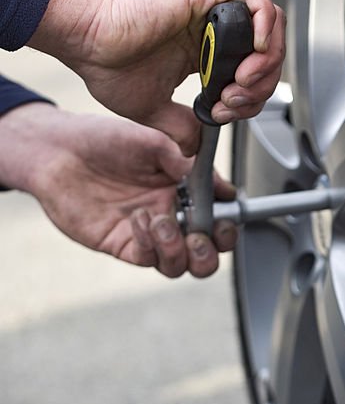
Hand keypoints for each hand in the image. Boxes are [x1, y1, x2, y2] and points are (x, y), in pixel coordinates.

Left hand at [0, 103, 236, 277]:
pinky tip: (138, 219)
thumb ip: (186, 162)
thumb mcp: (152, 140)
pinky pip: (148, 258)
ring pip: (180, 264)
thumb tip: (219, 186)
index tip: (227, 214)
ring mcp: (147, 234)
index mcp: (183, 190)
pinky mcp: (123, 245)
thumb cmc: (101, 139)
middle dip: (212, 250)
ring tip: (162, 221)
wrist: (57, 150)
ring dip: (180, 249)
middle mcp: (169, 214)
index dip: (228, 223)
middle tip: (203, 234)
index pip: (217, 217)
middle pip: (205, 252)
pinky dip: (150, 244)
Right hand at [28, 0, 285, 154]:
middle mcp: (212, 30)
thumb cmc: (108, 65)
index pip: (252, 74)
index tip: (222, 113)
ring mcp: (211, 10)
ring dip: (267, 58)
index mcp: (203, 53)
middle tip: (234, 100)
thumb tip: (195, 148)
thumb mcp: (152, 109)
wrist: (88, 40)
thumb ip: (180, 126)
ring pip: (269, 23)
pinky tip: (253, 49)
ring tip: (241, 80)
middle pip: (268, 52)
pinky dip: (265, 22)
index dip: (250, 100)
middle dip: (261, 85)